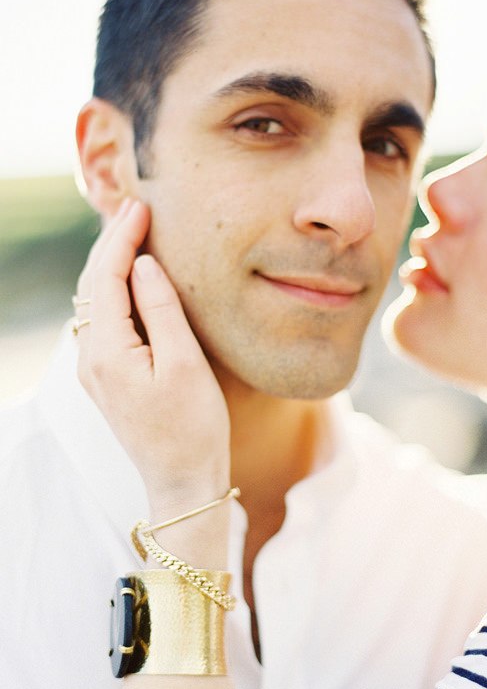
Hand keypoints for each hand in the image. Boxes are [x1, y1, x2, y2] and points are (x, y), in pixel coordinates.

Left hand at [75, 199, 230, 513]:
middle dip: (111, 244)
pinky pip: (104, 322)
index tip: (142, 207)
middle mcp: (91, 359)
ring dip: (110, 266)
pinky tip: (132, 281)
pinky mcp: (109, 379)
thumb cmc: (192, 428)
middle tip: (137, 209)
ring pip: (94, 303)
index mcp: (107, 352)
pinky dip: (115, 291)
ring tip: (133, 234)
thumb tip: (144, 264)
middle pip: (92, 286)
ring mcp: (96, 371)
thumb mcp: (185, 365)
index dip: (121, 238)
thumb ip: (162, 310)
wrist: (183, 481)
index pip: (105, 278)